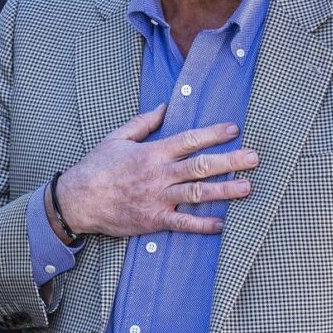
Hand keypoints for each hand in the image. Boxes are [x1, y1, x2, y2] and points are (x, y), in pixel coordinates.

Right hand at [53, 103, 258, 237]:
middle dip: (230, 161)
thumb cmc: (97, 167)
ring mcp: (158, 198)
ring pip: (197, 193)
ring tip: (247, 188)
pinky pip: (182, 224)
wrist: (78, 200)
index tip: (235, 129)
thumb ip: (143, 122)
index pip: (189, 140)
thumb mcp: (117, 138)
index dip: (214, 133)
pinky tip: (221, 224)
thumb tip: (164, 107)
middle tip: (254, 158)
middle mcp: (159, 174)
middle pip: (201, 166)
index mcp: (152, 152)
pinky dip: (202, 225)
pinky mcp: (153, 220)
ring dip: (224, 191)